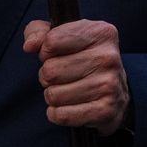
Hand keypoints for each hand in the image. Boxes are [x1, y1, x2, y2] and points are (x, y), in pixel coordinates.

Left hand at [23, 18, 131, 135]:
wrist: (117, 92)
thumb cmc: (84, 59)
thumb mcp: (64, 36)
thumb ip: (39, 32)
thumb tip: (30, 46)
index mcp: (101, 33)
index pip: (51, 42)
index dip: (46, 51)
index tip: (57, 55)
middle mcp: (108, 57)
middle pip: (50, 71)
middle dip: (48, 76)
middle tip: (63, 76)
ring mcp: (109, 85)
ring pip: (53, 95)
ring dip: (54, 95)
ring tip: (70, 90)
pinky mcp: (105, 110)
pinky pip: (62, 115)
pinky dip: (58, 113)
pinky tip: (70, 106)